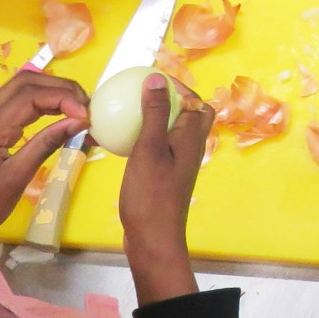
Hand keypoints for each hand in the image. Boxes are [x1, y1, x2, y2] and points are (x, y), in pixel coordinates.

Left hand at [0, 69, 90, 250]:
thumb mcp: (15, 180)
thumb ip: (45, 145)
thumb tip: (79, 122)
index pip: (28, 96)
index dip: (63, 98)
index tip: (86, 116)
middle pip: (24, 82)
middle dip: (60, 88)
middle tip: (86, 108)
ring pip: (19, 88)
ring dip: (50, 92)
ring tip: (76, 110)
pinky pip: (13, 103)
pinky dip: (39, 103)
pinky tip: (56, 115)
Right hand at [119, 75, 212, 306]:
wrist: (152, 239)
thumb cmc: (151, 194)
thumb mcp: (149, 148)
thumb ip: (154, 113)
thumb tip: (156, 78)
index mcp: (192, 138)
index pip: (197, 103)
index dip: (180, 88)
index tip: (153, 80)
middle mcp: (190, 149)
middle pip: (188, 116)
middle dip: (169, 102)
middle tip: (140, 96)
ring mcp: (178, 165)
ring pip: (171, 133)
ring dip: (154, 120)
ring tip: (127, 113)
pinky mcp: (164, 178)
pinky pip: (157, 149)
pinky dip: (143, 140)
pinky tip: (120, 142)